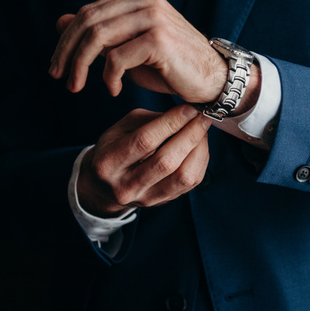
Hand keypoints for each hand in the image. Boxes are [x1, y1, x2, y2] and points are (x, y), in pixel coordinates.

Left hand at [49, 0, 226, 102]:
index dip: (66, 39)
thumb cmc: (171, 67)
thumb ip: (100, 36)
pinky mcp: (159, 39)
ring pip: (98, 37)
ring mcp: (154, 17)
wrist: (212, 79)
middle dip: (67, 52)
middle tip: (59, 77)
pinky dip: (109, 77)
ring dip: (81, 66)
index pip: (89, 12)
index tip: (57, 66)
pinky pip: (118, 58)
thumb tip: (60, 22)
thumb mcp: (129, 49)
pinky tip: (114, 90)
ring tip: (77, 87)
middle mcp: (146, 1)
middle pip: (88, 21)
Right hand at [77, 105, 210, 217]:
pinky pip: (191, 182)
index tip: (189, 109)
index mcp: (109, 163)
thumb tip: (184, 114)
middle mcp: (126, 186)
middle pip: (167, 161)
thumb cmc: (116, 148)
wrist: (107, 186)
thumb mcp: (122, 127)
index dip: (171, 123)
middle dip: (190, 135)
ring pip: (184, 176)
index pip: (145, 141)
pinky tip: (200, 145)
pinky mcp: (163, 201)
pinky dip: (200, 160)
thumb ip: (150, 120)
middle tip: (202, 117)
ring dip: (199, 149)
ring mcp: (146, 198)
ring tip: (202, 130)